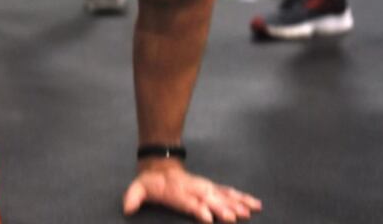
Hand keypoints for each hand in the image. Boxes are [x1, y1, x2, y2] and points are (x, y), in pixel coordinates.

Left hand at [122, 159, 261, 222]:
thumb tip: (127, 208)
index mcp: (177, 193)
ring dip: (237, 203)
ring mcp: (204, 188)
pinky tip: (254, 205)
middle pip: (210, 200)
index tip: (207, 217)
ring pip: (223, 196)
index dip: (197, 209)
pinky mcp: (211, 188)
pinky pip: (229, 193)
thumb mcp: (138, 188)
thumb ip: (133, 198)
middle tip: (234, 218)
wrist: (160, 166)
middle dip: (222, 209)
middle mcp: (194, 190)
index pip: (188, 202)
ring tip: (250, 211)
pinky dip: (242, 198)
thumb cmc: (151, 183)